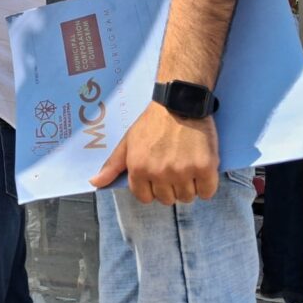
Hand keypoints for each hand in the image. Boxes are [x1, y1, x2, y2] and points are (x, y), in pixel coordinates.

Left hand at [89, 101, 218, 204]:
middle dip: (170, 187)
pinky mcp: (205, 168)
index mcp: (139, 169)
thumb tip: (94, 183)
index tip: (158, 175)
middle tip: (174, 166)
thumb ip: (112, 165)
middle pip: (167, 199)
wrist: (179, 102)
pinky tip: (201, 169)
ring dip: (189, 186)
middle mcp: (160, 173)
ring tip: (187, 164)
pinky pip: (207, 191)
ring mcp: (183, 171)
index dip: (152, 187)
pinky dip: (207, 184)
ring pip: (187, 197)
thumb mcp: (128, 141)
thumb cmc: (151, 123)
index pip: (145, 197)